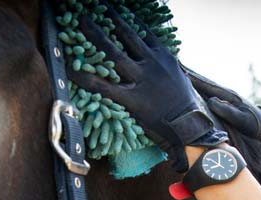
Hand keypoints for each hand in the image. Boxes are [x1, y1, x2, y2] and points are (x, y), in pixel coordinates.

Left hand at [68, 5, 226, 171]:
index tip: (115, 13)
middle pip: (127, 35)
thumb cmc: (188, 107)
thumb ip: (170, 68)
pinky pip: (103, 86)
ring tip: (81, 22)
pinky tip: (69, 70)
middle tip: (94, 9)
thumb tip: (167, 64)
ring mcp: (141, 79)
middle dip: (110, 20)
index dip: (128, 21)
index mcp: (163, 57)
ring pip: (113, 53)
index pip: (144, 33)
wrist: (191, 126)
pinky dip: (84, 77)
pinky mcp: (131, 98)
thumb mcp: (182, 79)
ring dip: (96, 35)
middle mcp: (151, 63)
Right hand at [185, 68, 260, 149]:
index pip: (205, 83)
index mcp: (228, 95)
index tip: (179, 67)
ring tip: (180, 75)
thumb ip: (227, 110)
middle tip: (175, 65)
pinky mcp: (227, 102)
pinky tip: (193, 90)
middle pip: (204, 81)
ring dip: (193, 81)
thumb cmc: (255, 125)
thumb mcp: (242, 120)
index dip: (192, 76)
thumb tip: (211, 101)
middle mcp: (226, 93)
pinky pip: (209, 93)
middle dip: (190, 74)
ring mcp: (226, 97)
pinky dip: (199, 89)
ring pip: (206, 86)